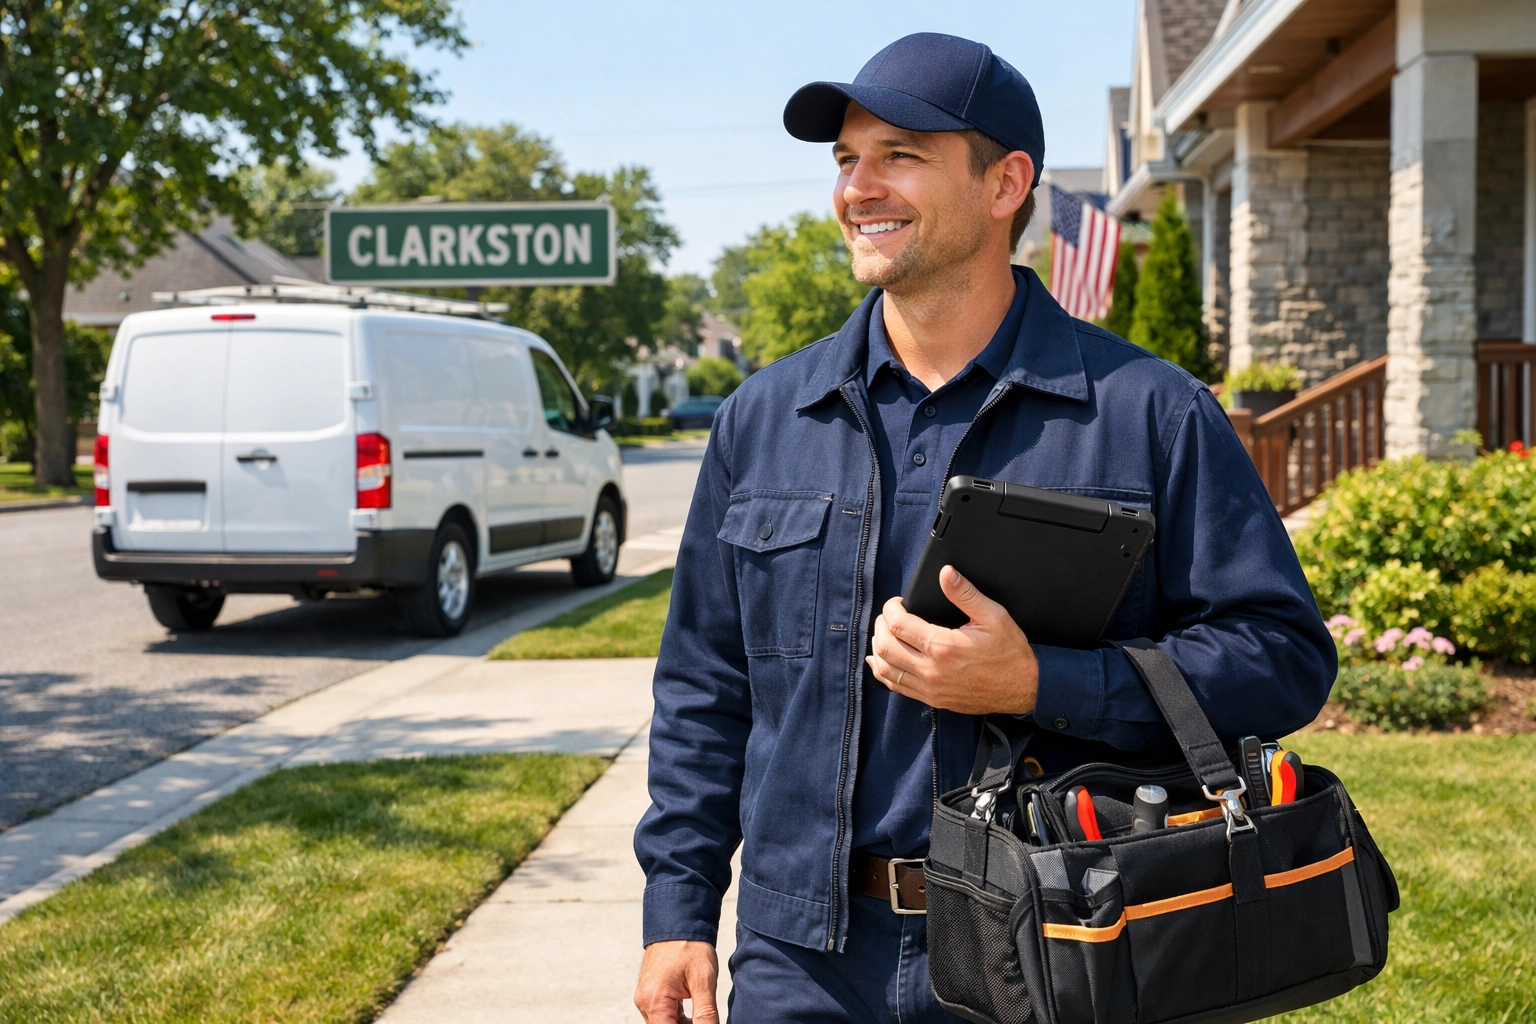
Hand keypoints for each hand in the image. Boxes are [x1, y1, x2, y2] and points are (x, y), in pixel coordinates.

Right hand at [635, 940, 719, 1022]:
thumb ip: (706, 1014)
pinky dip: (678, 1019)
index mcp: (654, 1000)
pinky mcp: (651, 994)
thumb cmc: (690, 945)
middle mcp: (644, 1002)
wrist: (678, 921)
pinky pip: (663, 1015)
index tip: (704, 1023)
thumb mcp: (703, 980)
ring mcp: (646, 998)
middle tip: (706, 1018)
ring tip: (703, 1015)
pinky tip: (695, 1014)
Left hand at [866, 565, 1038, 714]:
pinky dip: (883, 672)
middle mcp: (932, 670)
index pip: (898, 624)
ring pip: (886, 669)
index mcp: (943, 646)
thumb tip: (946, 573)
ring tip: (884, 634)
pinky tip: (880, 661)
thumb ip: (965, 594)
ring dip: (879, 648)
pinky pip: (897, 687)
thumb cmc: (1010, 652)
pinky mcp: (933, 700)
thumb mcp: (993, 616)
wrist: (1024, 688)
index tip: (897, 602)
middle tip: (888, 615)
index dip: (891, 608)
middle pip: (885, 646)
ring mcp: (930, 688)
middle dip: (880, 626)